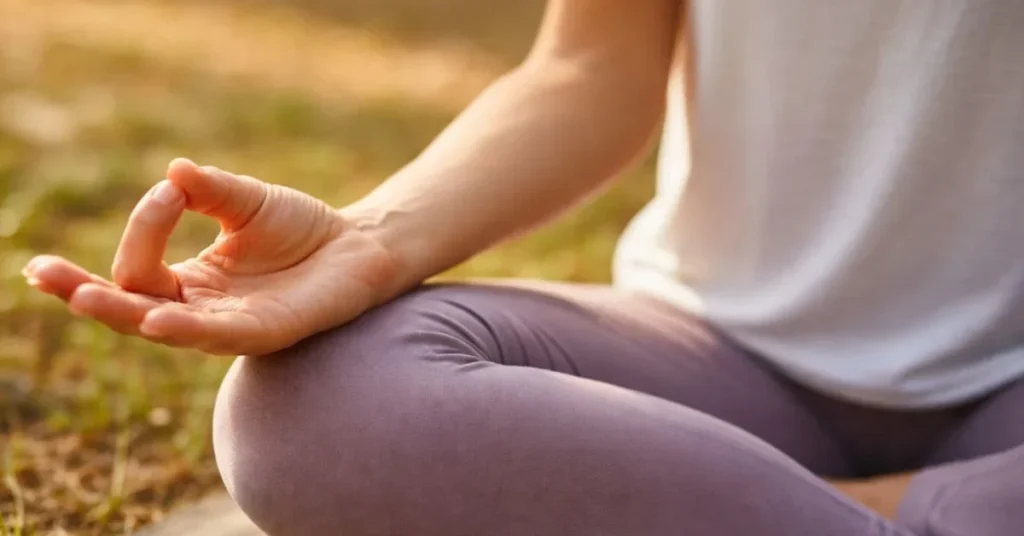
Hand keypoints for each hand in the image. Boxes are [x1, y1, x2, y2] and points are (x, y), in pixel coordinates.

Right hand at [22, 159, 395, 355]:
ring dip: (121, 310)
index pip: (138, 266)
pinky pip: (217, 336)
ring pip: (161, 326)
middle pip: (128, 307)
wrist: (358, 247)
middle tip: (42, 272)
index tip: (173, 188)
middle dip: (83, 291)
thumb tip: (175, 170)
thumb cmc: (301, 229)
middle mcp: (199, 310)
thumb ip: (211, 190)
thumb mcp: (248, 201)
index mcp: (189, 282)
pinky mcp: (265, 332)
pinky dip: (185, 327)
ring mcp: (229, 326)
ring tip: (83, 295)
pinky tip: (157, 317)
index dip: (144, 223)